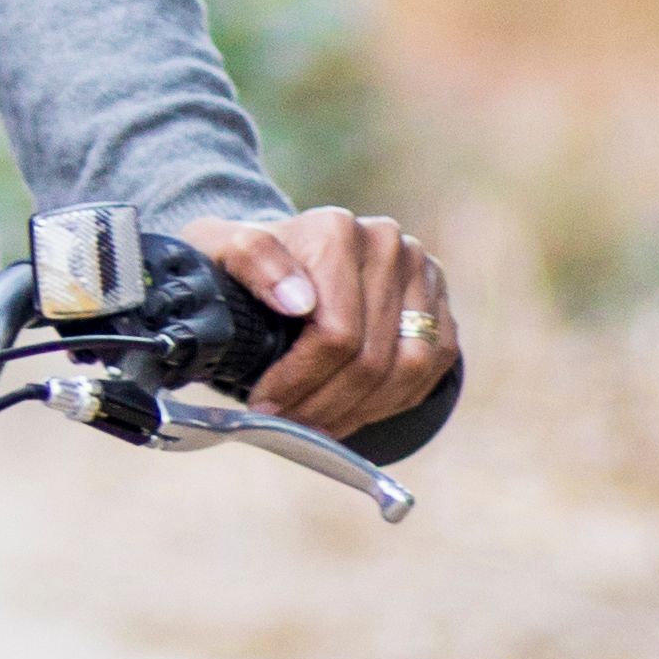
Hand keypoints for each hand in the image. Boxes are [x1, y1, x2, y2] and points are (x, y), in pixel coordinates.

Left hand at [172, 206, 455, 432]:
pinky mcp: (440, 302)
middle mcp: (388, 245)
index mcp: (336, 231)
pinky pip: (432, 368)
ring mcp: (421, 273)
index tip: (264, 406)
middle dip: (323, 405)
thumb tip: (300, 302)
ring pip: (409, 368)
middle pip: (371, 358)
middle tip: (286, 427)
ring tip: (317, 426)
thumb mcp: (218, 251)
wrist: (279, 256)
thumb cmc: (242, 265)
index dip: (299, 381)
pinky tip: (351, 412)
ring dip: (361, 411)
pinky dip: (393, 401)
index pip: (336, 334)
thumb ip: (250, 259)